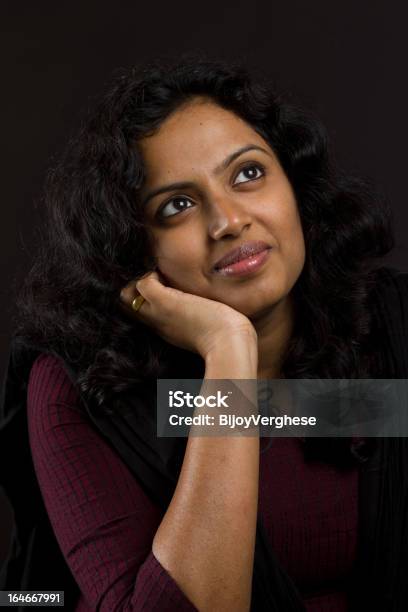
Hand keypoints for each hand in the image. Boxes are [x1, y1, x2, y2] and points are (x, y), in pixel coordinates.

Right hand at [119, 270, 256, 358]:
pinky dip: (150, 274)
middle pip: (127, 307)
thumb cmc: (227, 340)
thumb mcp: (209, 331)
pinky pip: (142, 283)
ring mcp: (158, 313)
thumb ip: (205, 324)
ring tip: (158, 277)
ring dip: (139, 281)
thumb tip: (213, 313)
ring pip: (126, 296)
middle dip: (134, 291)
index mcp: (167, 331)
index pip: (142, 316)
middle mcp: (157, 324)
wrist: (229, 345)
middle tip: (153, 281)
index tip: (158, 290)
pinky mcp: (165, 302)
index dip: (143, 301)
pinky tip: (164, 275)